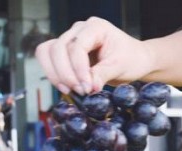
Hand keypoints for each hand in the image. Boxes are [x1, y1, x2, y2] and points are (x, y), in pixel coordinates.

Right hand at [35, 17, 154, 94]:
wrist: (134, 60)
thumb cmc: (131, 59)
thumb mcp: (120, 67)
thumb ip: (103, 74)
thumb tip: (88, 87)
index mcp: (96, 27)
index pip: (77, 46)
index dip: (78, 69)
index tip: (87, 88)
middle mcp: (79, 29)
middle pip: (58, 48)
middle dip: (66, 74)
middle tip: (79, 91)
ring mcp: (70, 38)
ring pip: (48, 52)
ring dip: (56, 74)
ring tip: (70, 90)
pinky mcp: (64, 51)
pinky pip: (48, 59)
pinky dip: (53, 74)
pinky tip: (65, 87)